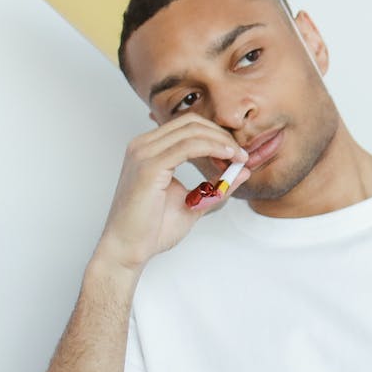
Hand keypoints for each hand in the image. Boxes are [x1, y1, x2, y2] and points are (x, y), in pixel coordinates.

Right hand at [90, 114, 249, 272]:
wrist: (128, 249)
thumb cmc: (153, 229)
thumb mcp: (195, 201)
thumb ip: (216, 185)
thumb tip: (243, 171)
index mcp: (149, 150)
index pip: (187, 126)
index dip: (216, 134)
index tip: (236, 154)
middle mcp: (143, 146)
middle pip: (191, 122)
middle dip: (221, 135)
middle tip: (241, 155)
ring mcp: (143, 154)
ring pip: (192, 131)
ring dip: (221, 141)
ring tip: (238, 158)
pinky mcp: (149, 166)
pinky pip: (188, 146)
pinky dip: (212, 148)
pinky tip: (227, 159)